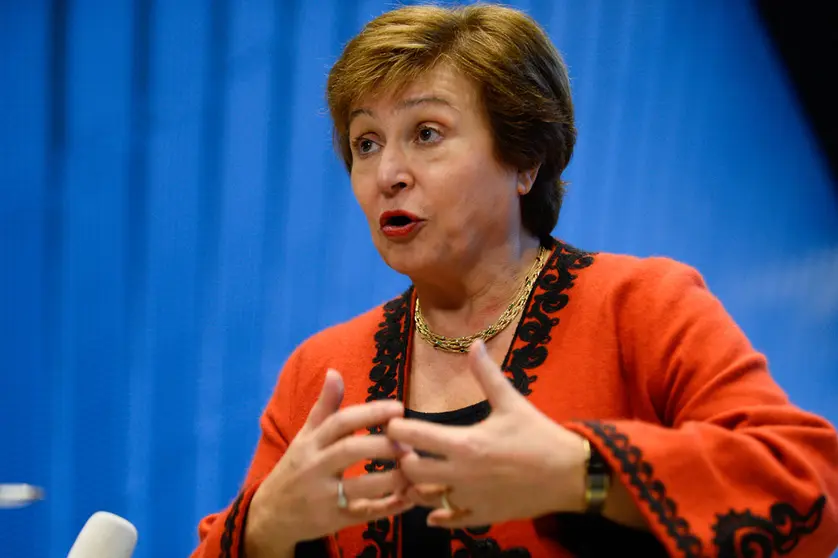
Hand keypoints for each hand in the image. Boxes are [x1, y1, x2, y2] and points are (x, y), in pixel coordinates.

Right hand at [245, 369, 413, 555]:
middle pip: (350, 451)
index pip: (340, 422)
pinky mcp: (333, 520)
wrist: (270, 515)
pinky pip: (364, 514)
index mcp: (311, 443)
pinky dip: (389, 507)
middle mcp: (315, 467)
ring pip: (360, 487)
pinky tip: (409, 498)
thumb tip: (334, 372)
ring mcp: (323, 496)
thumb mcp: (305, 436)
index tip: (398, 408)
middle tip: (410, 443)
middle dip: (383, 445)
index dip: (370, 413)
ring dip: (391, 478)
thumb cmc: (296, 468)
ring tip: (415, 469)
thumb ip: (324, 407)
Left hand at [386, 340, 586, 528]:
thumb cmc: (539, 435)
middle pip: (411, 472)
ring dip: (417, 488)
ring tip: (421, 474)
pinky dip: (438, 515)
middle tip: (407, 449)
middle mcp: (461, 474)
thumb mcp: (511, 401)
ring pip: (425, 500)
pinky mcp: (482, 516)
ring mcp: (471, 498)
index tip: (396, 424)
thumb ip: (487, 374)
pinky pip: (449, 520)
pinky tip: (436, 507)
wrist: (570, 474)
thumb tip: (473, 344)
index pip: (412, 437)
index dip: (396, 429)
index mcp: (465, 443)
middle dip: (403, 460)